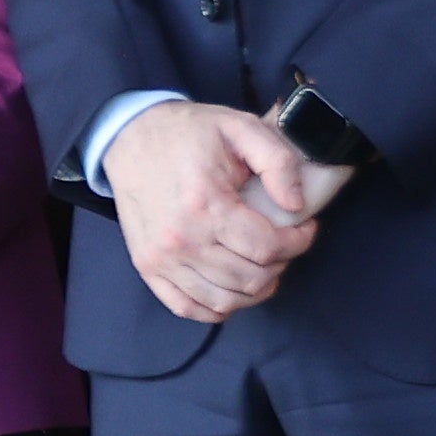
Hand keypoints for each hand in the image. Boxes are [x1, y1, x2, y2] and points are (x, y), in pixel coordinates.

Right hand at [106, 100, 335, 326]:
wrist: (131, 137)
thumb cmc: (188, 133)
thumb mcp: (241, 127)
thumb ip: (279, 162)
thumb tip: (297, 205)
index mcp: (206, 204)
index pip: (267, 247)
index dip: (298, 242)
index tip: (305, 228)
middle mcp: (182, 239)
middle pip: (250, 279)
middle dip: (280, 264)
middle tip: (284, 244)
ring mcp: (162, 259)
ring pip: (224, 301)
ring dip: (254, 290)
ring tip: (262, 265)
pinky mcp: (148, 268)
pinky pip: (188, 307)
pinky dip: (216, 308)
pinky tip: (231, 288)